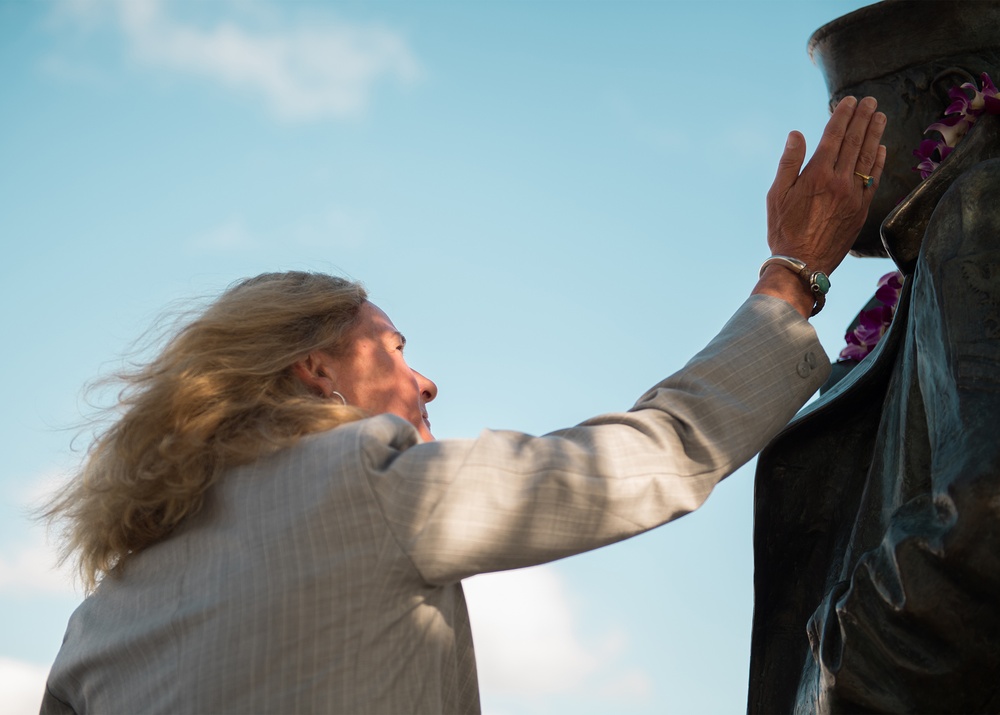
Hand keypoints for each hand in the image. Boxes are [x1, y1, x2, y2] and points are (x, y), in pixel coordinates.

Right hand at [754, 96, 886, 316]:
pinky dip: (879, 161)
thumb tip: (796, 134)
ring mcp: (854, 195)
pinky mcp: (862, 209)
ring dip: (875, 134)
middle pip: (855, 142)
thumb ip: (789, 162)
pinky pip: (874, 179)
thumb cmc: (784, 229)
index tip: (850, 101)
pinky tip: (882, 148)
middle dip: (863, 119)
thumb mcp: (777, 195)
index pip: (834, 136)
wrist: (803, 263)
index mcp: (817, 174)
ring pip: (868, 157)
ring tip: (880, 116)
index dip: (843, 116)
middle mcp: (839, 181)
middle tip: (870, 101)